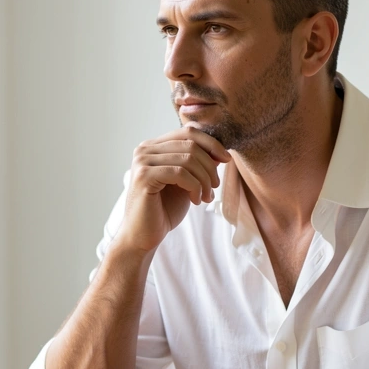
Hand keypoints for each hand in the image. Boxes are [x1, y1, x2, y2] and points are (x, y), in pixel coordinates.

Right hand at [115, 127, 229, 252]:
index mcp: (153, 147)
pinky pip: (180, 173)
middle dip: (209, 166)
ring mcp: (142, 162)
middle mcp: (144, 150)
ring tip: (205, 197)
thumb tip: (219, 151)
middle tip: (214, 187)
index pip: (187, 132)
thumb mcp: (186, 182)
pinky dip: (194, 187)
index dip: (211, 143)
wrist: (144, 236)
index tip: (226, 159)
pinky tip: (196, 200)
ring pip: (188, 159)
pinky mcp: (143, 176)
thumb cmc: (164, 210)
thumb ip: (197, 164)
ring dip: (204, 179)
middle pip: (190, 144)